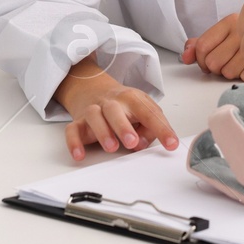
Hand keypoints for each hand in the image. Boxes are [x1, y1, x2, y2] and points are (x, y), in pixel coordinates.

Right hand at [56, 71, 178, 160]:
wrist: (93, 89)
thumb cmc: (124, 105)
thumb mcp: (142, 109)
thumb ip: (148, 127)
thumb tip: (142, 143)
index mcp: (132, 99)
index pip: (148, 113)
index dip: (161, 128)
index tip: (171, 144)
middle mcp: (111, 103)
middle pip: (115, 110)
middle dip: (123, 126)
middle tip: (133, 142)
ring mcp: (93, 110)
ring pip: (94, 116)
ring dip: (103, 132)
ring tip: (112, 147)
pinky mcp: (78, 122)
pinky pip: (72, 130)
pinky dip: (74, 142)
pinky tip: (80, 155)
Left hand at [182, 13, 243, 76]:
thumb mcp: (222, 35)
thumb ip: (199, 44)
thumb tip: (185, 56)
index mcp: (230, 21)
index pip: (202, 46)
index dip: (199, 59)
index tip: (205, 61)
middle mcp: (242, 32)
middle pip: (212, 62)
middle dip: (215, 67)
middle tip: (223, 63)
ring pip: (227, 72)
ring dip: (229, 72)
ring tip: (237, 64)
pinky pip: (243, 78)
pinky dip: (243, 76)